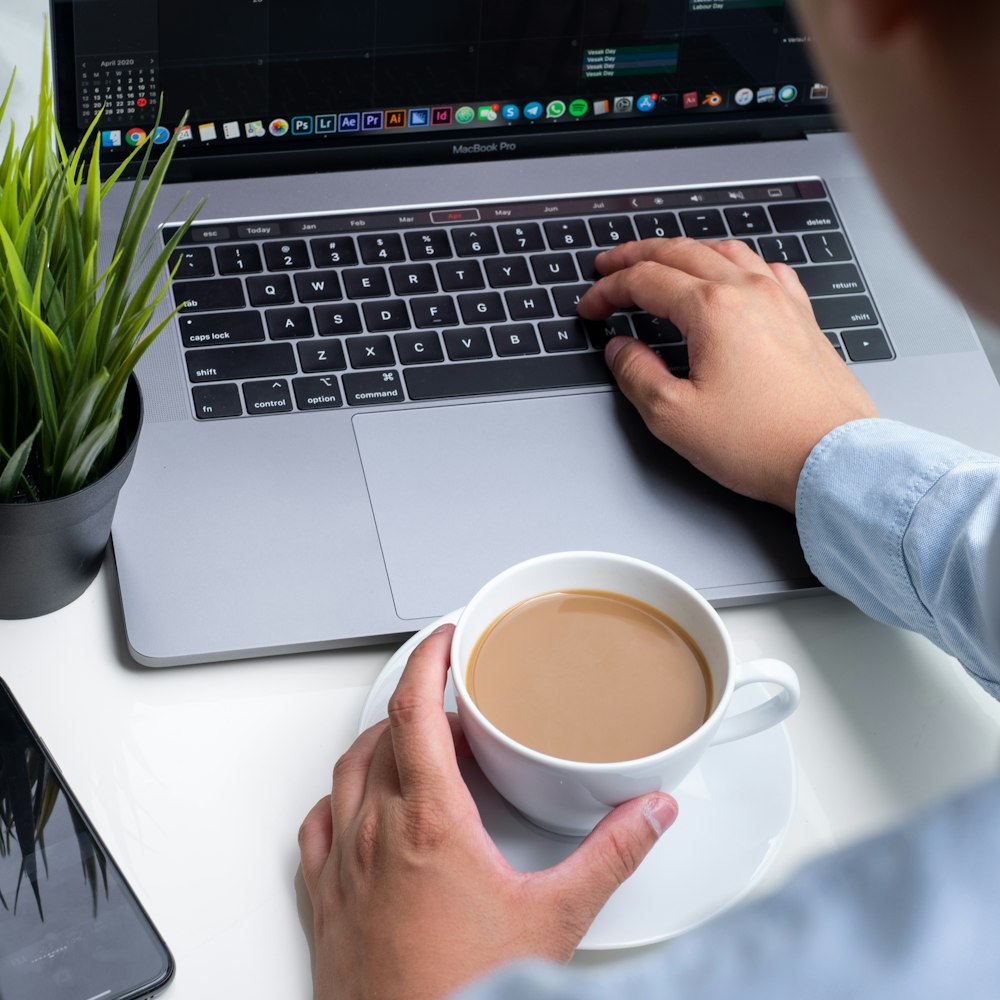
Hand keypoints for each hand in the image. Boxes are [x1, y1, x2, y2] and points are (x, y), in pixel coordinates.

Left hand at [299, 624, 677, 999]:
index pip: (415, 708)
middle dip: (420, 705)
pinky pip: (319, 825)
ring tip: (418, 749)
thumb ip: (610, 855)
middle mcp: (374, 834)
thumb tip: (649, 814)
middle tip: (457, 708)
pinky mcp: (324, 901)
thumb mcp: (555, 920)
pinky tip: (363, 811)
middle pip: (385, 733)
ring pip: (349, 771)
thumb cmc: (467, 996)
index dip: (429, 659)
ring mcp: (341, 866)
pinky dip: (343, 799)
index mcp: (428, 821)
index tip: (448, 638)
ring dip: (382, 746)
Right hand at [578, 238, 878, 510]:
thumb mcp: (674, 417)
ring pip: (722, 251)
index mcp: (712, 309)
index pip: (644, 280)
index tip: (590, 308)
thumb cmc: (762, 443)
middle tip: (608, 264)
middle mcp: (749, 291)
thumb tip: (621, 350)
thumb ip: (636, 374)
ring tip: (661, 261)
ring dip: (683, 251)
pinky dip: (731, 263)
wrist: (832, 459)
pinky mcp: (802, 317)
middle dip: (636, 255)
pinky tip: (729, 277)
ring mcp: (781, 300)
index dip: (608, 290)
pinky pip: (762, 268)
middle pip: (680, 251)